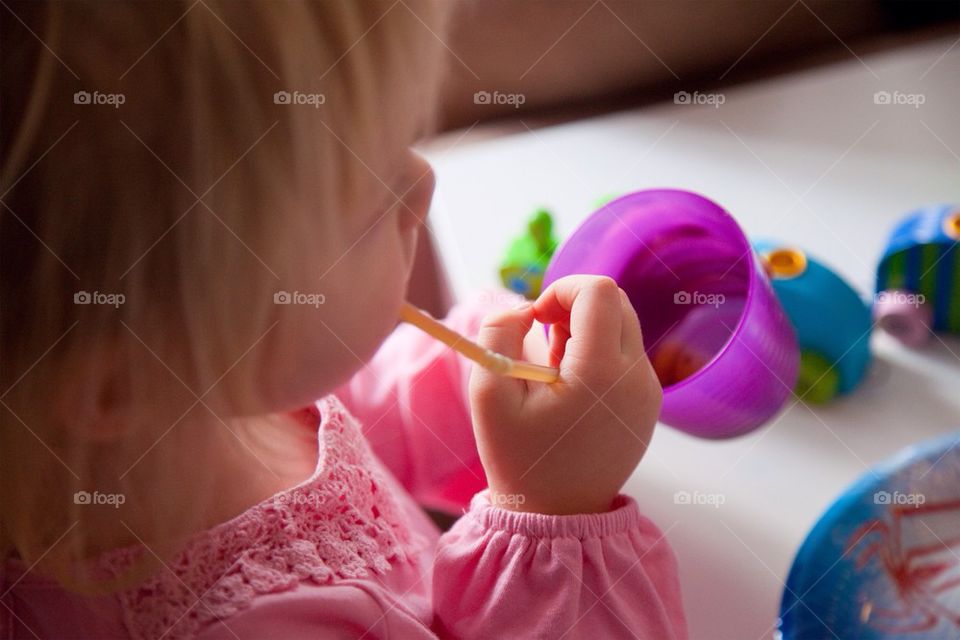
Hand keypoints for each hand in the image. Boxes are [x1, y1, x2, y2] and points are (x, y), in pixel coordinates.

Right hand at [469, 275, 661, 514]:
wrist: (558, 517)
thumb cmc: (520, 460)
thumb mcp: (490, 396)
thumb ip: (499, 335)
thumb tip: (524, 308)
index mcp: (601, 372)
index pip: (598, 290)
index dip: (561, 288)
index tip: (535, 318)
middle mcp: (636, 377)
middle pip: (615, 301)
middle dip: (573, 305)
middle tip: (542, 339)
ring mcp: (648, 392)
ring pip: (623, 325)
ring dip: (586, 329)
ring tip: (554, 371)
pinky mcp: (649, 404)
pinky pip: (627, 354)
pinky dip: (598, 352)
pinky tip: (572, 389)